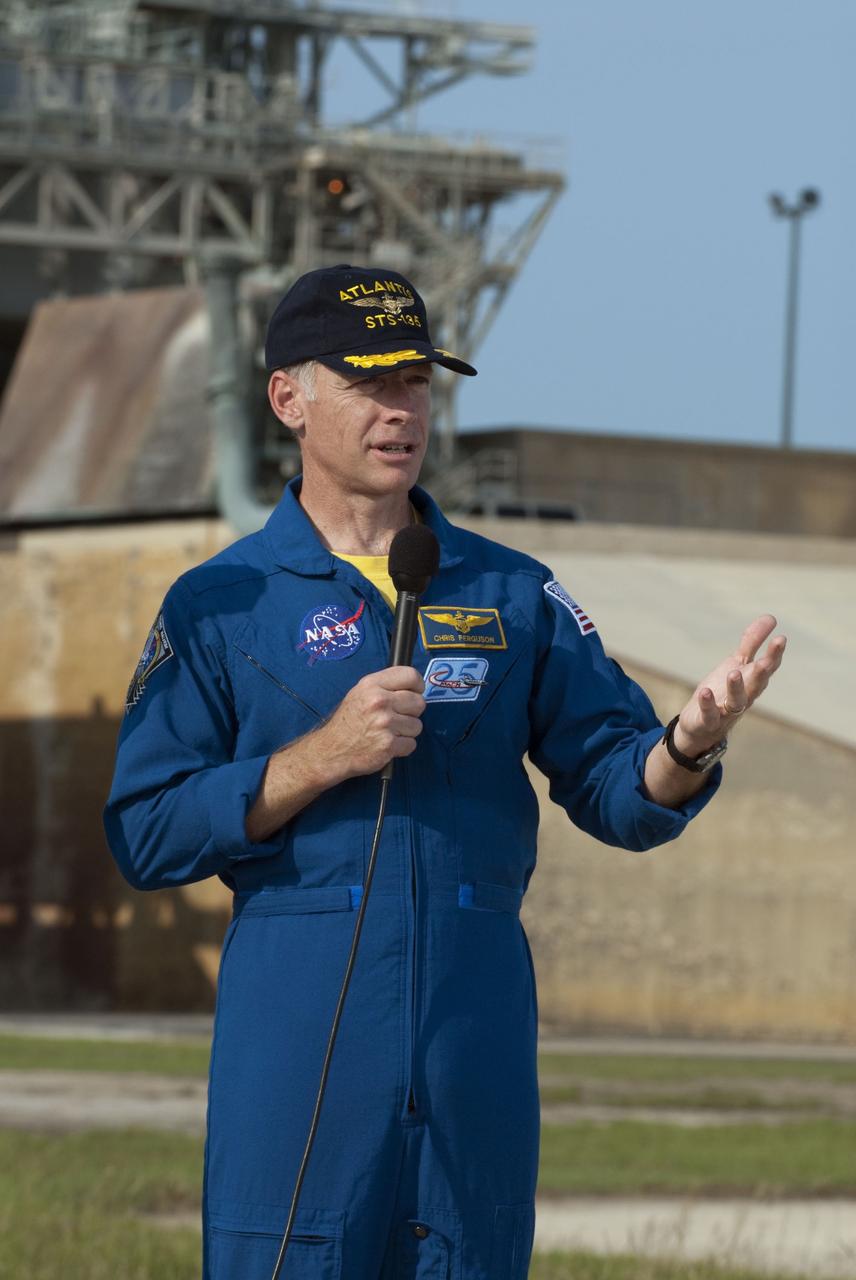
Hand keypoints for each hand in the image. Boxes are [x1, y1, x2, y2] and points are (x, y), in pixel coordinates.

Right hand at [314, 666, 425, 782]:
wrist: (331, 750)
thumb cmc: (348, 722)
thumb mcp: (360, 693)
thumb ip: (385, 686)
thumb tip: (413, 685)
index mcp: (372, 685)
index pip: (410, 675)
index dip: (418, 685)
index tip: (415, 692)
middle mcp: (379, 701)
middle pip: (419, 702)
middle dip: (412, 712)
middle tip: (397, 717)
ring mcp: (384, 724)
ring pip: (417, 725)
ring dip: (406, 731)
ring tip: (388, 732)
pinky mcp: (388, 745)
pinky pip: (411, 744)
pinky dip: (402, 747)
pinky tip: (387, 744)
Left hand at [674, 614, 786, 755]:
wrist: (700, 726)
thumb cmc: (723, 691)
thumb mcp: (736, 664)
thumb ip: (752, 642)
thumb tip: (771, 617)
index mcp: (752, 681)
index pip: (767, 667)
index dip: (774, 655)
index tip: (781, 638)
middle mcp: (744, 696)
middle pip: (757, 685)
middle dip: (762, 673)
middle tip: (766, 661)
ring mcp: (727, 710)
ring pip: (736, 701)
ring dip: (736, 688)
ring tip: (733, 673)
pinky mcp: (708, 721)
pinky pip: (710, 714)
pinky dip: (708, 704)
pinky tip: (705, 692)